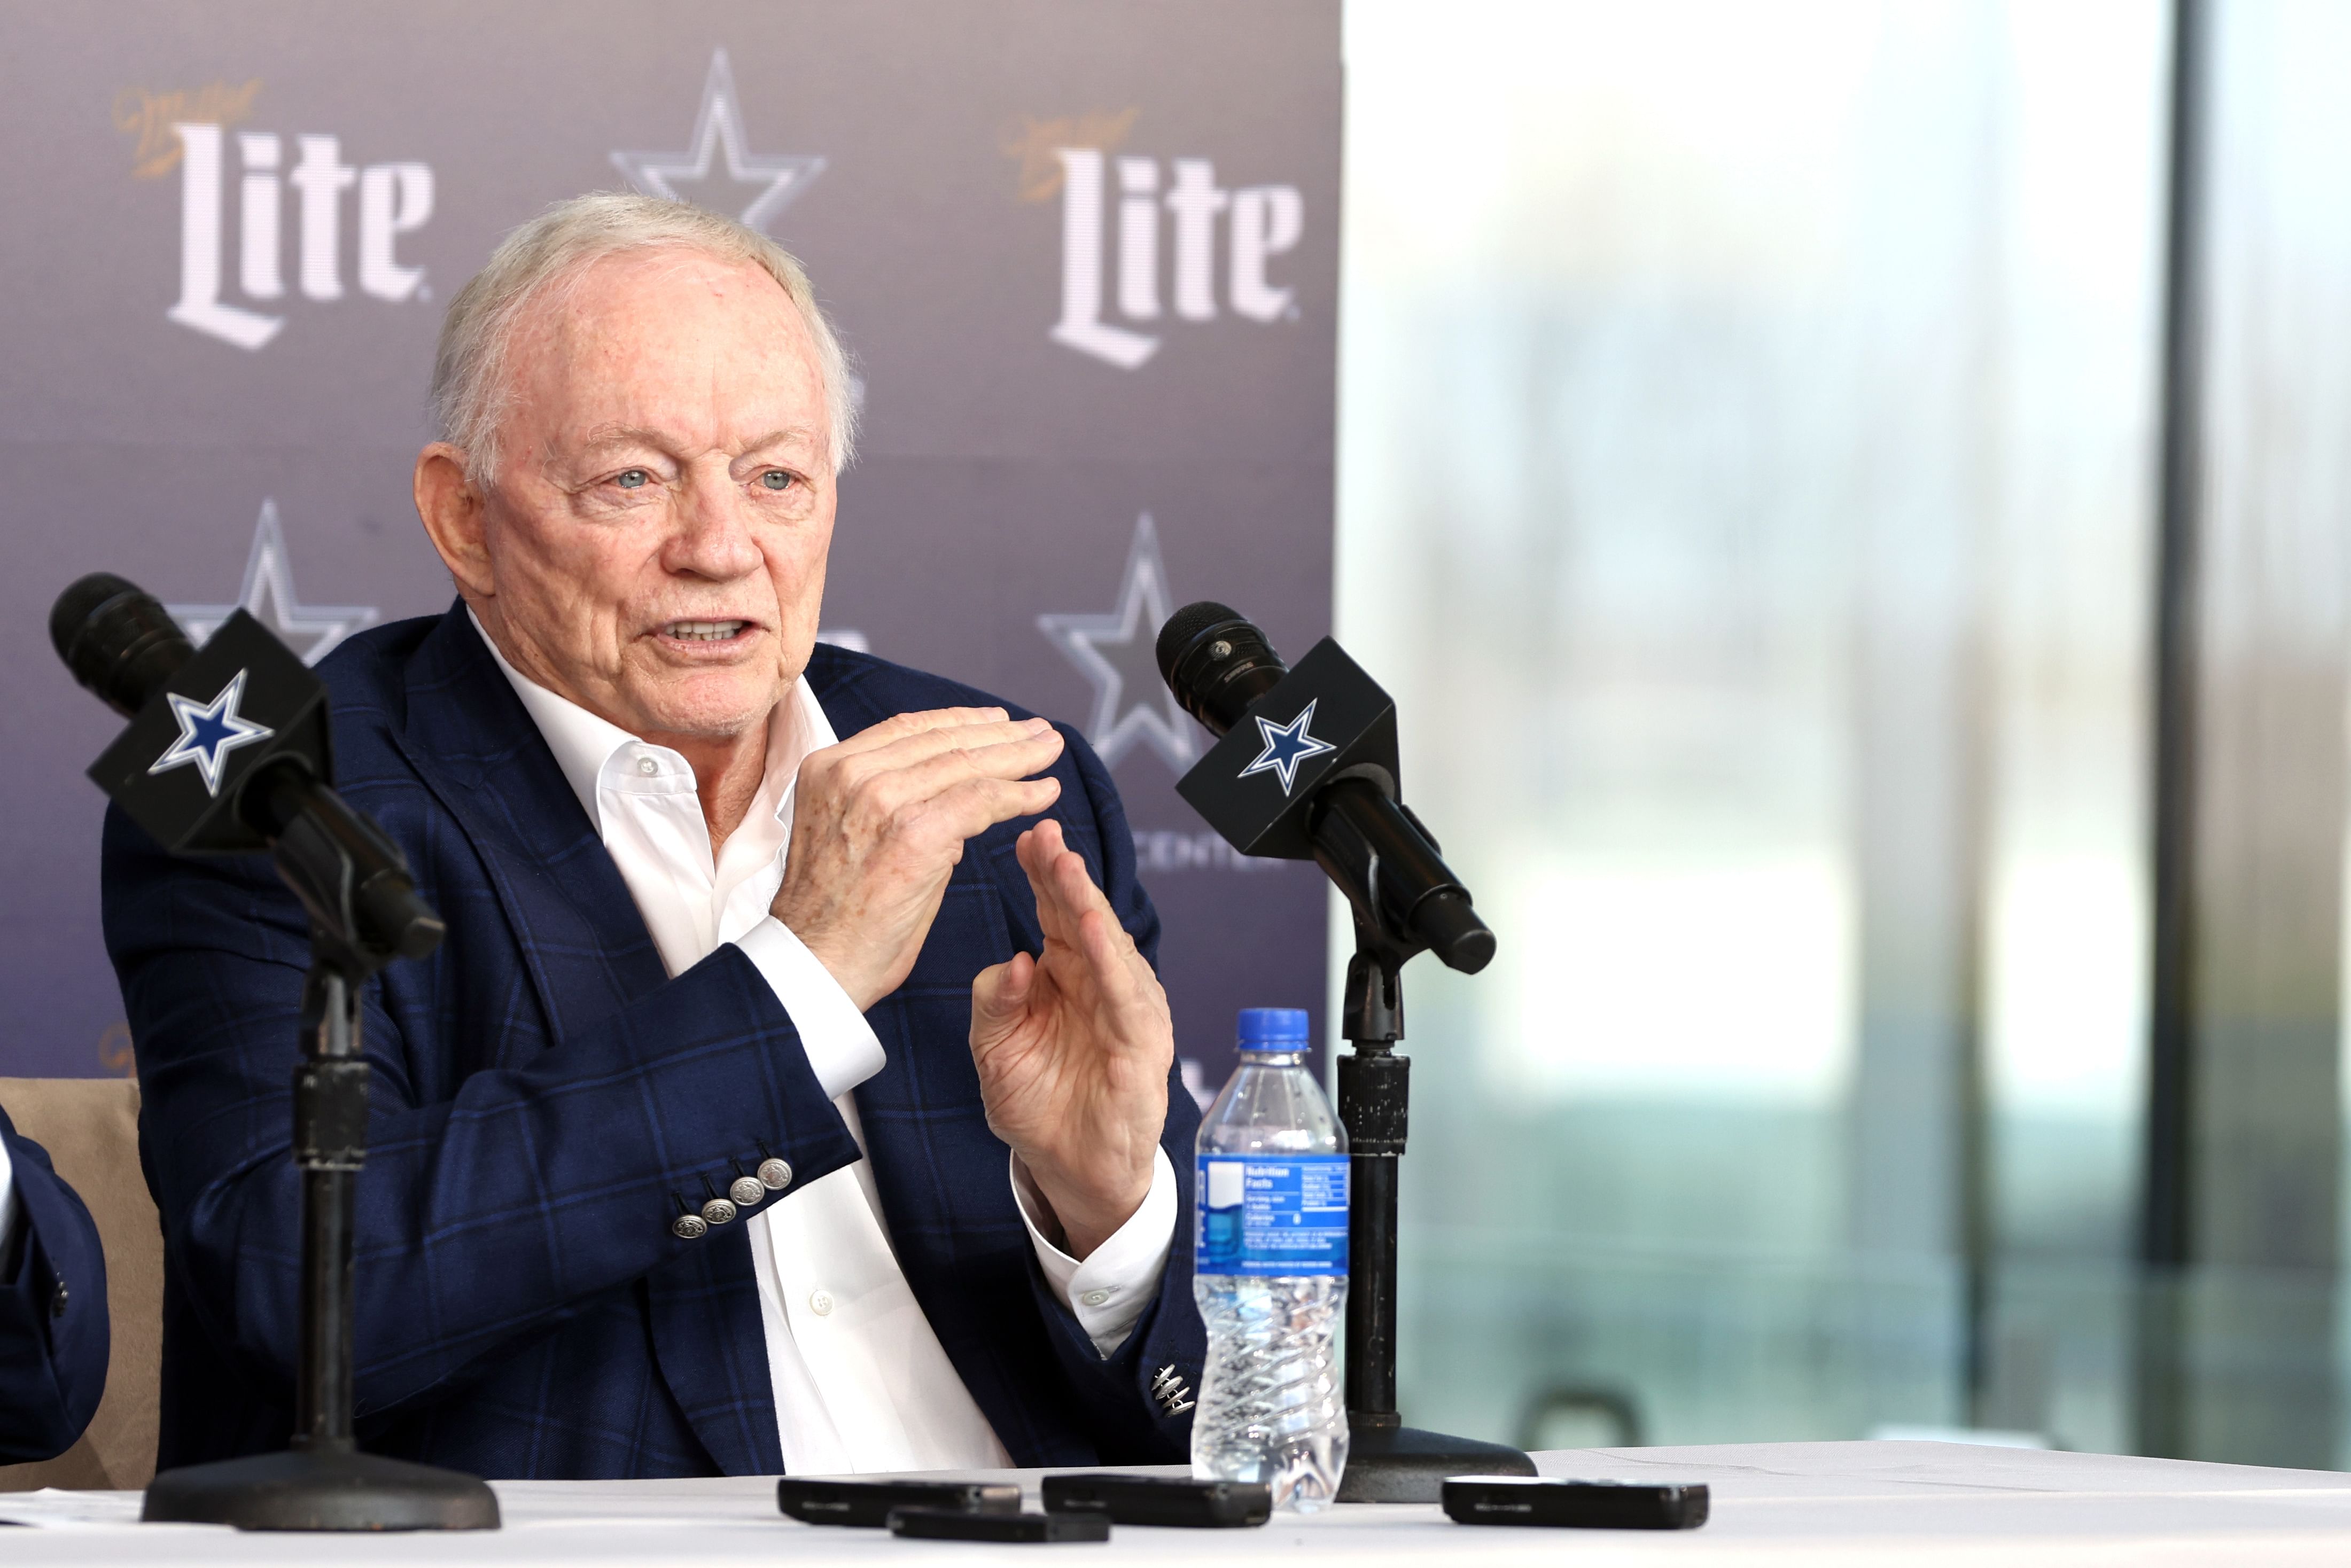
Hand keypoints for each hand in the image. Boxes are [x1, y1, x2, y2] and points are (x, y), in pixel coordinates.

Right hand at [774, 708, 1064, 1010]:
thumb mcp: (851, 837)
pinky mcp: (914, 832)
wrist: (813, 966)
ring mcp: (881, 798)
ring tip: (1053, 751)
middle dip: (1001, 735)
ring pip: (967, 763)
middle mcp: (851, 772)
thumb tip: (951, 802)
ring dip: (1019, 757)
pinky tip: (1046, 792)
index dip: (961, 721)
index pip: (908, 728)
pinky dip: (1020, 795)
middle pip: (942, 739)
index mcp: (829, 767)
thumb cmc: (836, 918)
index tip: (998, 721)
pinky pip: (981, 799)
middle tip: (1041, 732)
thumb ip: (896, 808)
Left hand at [969, 819, 1172, 1258]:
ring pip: (1108, 948)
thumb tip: (1010, 961)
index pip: (1054, 911)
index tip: (1025, 835)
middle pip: (1083, 917)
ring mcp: (1125, 1009)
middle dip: (1065, 874)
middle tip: (1046, 834)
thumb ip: (994, 1001)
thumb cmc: (1037, 1101)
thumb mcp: (994, 1047)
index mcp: (1065, 973)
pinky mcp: (1142, 1044)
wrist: (1069, 1166)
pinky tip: (1093, 932)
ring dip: (1088, 906)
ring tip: (1067, 869)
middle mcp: (1099, 982)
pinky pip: (1127, 997)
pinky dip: (1111, 964)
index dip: (1042, 873)